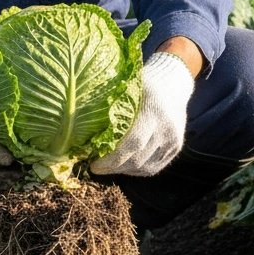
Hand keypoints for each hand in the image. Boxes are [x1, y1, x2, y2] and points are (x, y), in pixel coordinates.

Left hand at [90, 52, 194, 176]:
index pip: (132, 144)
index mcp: (153, 111)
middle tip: (95, 167)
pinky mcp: (176, 148)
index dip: (111, 159)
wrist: (172, 83)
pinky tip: (123, 165)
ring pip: (145, 167)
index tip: (92, 165)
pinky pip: (153, 168)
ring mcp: (173, 140)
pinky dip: (136, 170)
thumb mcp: (126, 89)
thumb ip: (108, 109)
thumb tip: (77, 128)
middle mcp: (166, 129)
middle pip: (137, 160)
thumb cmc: (142, 83)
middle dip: (113, 167)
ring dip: (123, 171)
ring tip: (108, 166)